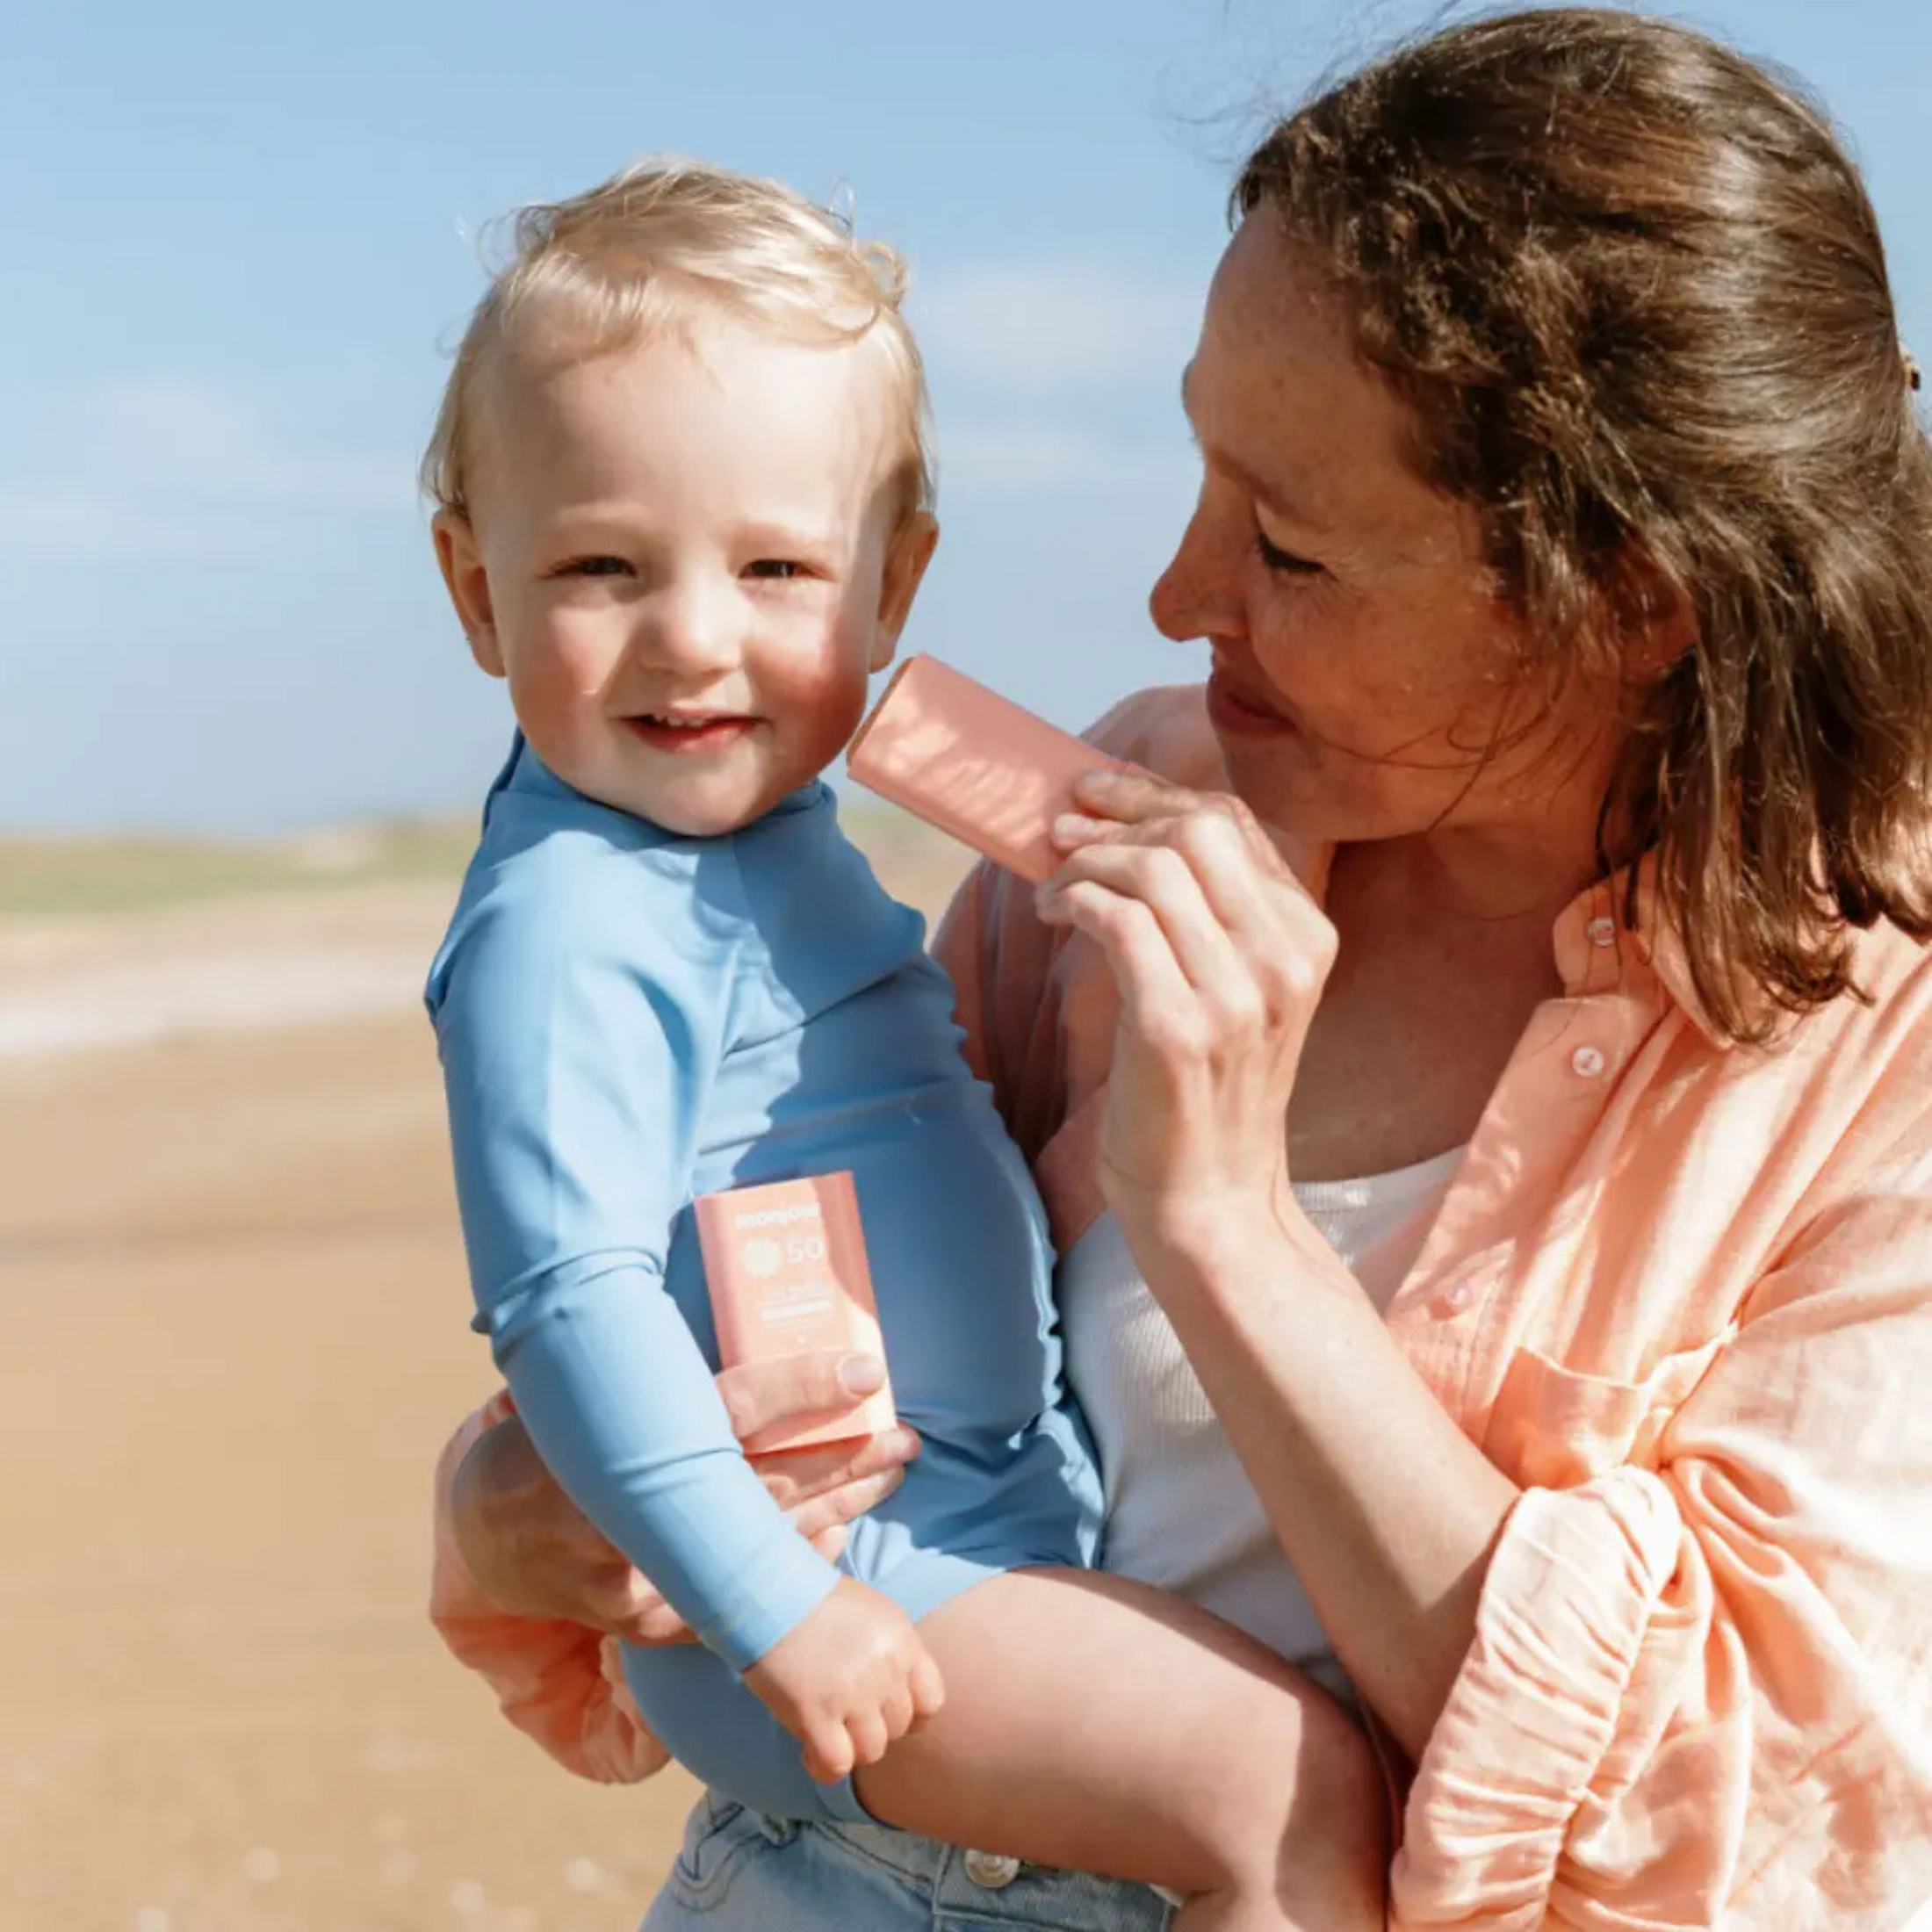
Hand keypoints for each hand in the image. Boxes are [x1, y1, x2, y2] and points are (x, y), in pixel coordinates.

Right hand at [448, 1350, 918, 1642]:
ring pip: (761, 1542)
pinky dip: (792, 1559)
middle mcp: (628, 1516)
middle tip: (907, 1434)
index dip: (803, 1388)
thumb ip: (666, 1366)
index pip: (728, 1411)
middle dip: (847, 1457)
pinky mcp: (648, 1624)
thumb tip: (764, 1312)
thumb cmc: (555, 1428)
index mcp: (616, 1438)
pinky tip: (838, 1528)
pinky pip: (739, 1592)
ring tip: (893, 1466)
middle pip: (764, 1483)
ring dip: (839, 1503)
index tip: (869, 1370)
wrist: (490, 1529)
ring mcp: (637, 1583)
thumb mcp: (595, 1378)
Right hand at [743, 1576, 944, 1782]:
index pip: (931, 1700)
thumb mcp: (867, 1606)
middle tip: (844, 1718)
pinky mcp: (816, 1711)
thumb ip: (887, 1640)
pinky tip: (808, 1752)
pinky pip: (836, 1764)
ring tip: (825, 1735)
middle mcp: (885, 1667)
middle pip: (898, 1728)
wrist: (767, 1589)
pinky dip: (823, 1767)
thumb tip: (891, 1659)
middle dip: (872, 1728)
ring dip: (849, 1749)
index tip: (882, 1711)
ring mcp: (853, 1691)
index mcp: (901, 1639)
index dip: (909, 1714)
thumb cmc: (810, 1595)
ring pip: (871, 1751)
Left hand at [1034, 769, 1336, 1254]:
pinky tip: (1054, 917)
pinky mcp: (1177, 1027)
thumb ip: (1210, 914)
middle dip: (1117, 815)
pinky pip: (1117, 921)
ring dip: (1084, 863)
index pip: (1233, 821)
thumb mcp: (1234, 989)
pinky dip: (1074, 901)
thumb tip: (1125, 827)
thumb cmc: (1205, 1091)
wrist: (1211, 1200)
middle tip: (1061, 834)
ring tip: (1051, 889)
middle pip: (1197, 826)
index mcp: (1307, 938)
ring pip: (1153, 867)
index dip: (1154, 793)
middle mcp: (1284, 959)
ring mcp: (1237, 994)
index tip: (1096, 794)